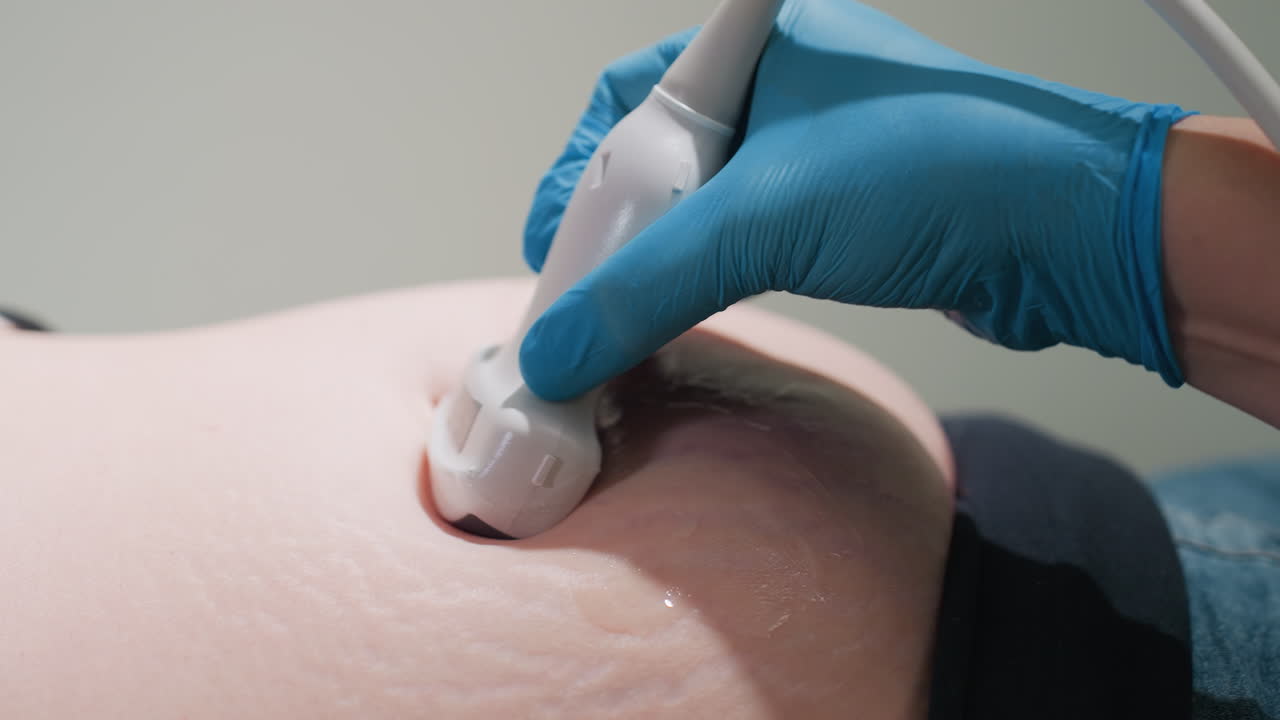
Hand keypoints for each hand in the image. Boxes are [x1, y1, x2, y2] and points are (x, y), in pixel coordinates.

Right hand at [519, 0, 1192, 401]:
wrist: (1071, 235)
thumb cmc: (944, 173)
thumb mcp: (766, 219)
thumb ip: (647, 286)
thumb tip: (560, 344)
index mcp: (752, 50)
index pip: (621, 102)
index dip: (574, 176)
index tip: (552, 247)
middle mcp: (778, 92)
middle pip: (655, 163)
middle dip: (615, 232)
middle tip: (587, 296)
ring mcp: (812, 154)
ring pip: (701, 209)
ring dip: (662, 264)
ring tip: (631, 316)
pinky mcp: (843, 215)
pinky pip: (749, 242)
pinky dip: (710, 281)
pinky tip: (694, 315)